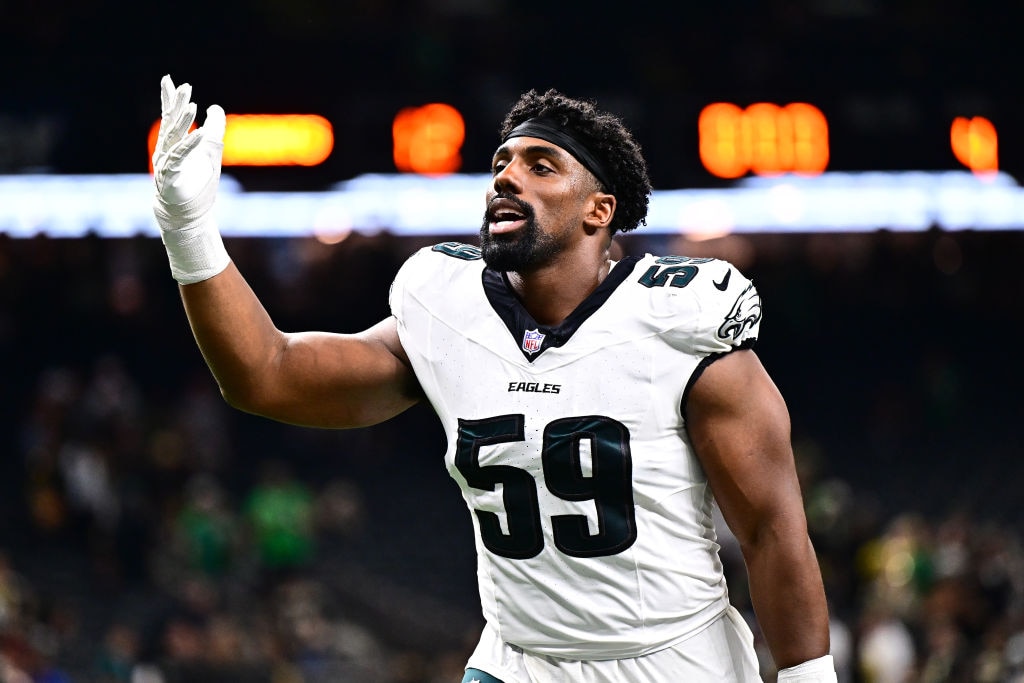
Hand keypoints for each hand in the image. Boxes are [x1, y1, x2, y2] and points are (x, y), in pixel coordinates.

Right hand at [152, 75, 229, 283]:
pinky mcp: (170, 178)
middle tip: (184, 86)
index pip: (170, 117)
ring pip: (173, 138)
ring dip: (182, 122)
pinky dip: (190, 145)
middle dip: (176, 104)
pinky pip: (179, 158)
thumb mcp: (211, 153)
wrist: (188, 217)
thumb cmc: (198, 186)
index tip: (169, 80)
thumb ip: (214, 130)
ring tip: (192, 105)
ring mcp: (166, 165)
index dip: (169, 99)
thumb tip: (215, 107)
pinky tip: (199, 133)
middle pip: (170, 123)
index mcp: (174, 144)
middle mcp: (166, 152)